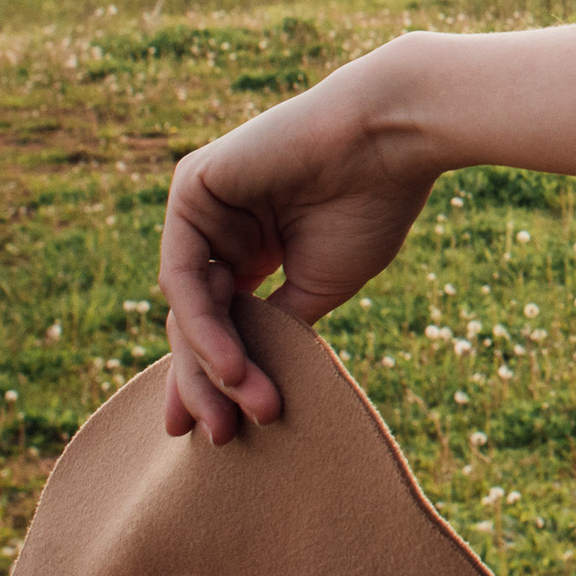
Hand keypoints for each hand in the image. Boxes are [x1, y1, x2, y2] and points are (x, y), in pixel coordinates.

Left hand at [158, 40, 438, 443]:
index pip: (219, 320)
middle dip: (205, 383)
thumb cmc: (372, 204)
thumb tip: (242, 382)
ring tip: (240, 410)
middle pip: (196, 319)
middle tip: (221, 437)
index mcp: (252, 244)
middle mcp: (220, 226)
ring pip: (185, 306)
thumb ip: (275, 324)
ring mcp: (201, 207)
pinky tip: (233, 365)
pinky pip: (184, 277)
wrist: (392, 137)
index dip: (216, 378)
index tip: (221, 435)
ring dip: (209, 365)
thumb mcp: (319, 286)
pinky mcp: (191, 189)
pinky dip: (204, 328)